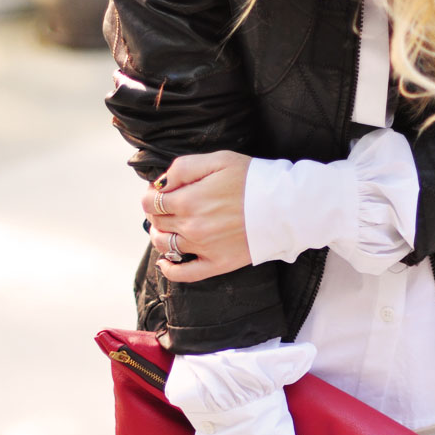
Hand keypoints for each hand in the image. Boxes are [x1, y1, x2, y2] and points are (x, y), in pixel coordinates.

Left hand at [143, 150, 251, 281]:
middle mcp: (191, 227)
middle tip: (167, 208)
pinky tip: (166, 263)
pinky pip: (184, 274)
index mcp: (188, 200)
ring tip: (168, 229)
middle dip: (156, 214)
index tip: (160, 192)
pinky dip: (170, 270)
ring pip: (165, 246)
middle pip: (156, 223)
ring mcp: (203, 248)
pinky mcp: (217, 264)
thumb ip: (183, 168)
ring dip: (160, 237)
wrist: (284, 207)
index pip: (150, 202)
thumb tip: (161, 183)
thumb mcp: (217, 160)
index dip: (151, 195)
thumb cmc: (252, 180)